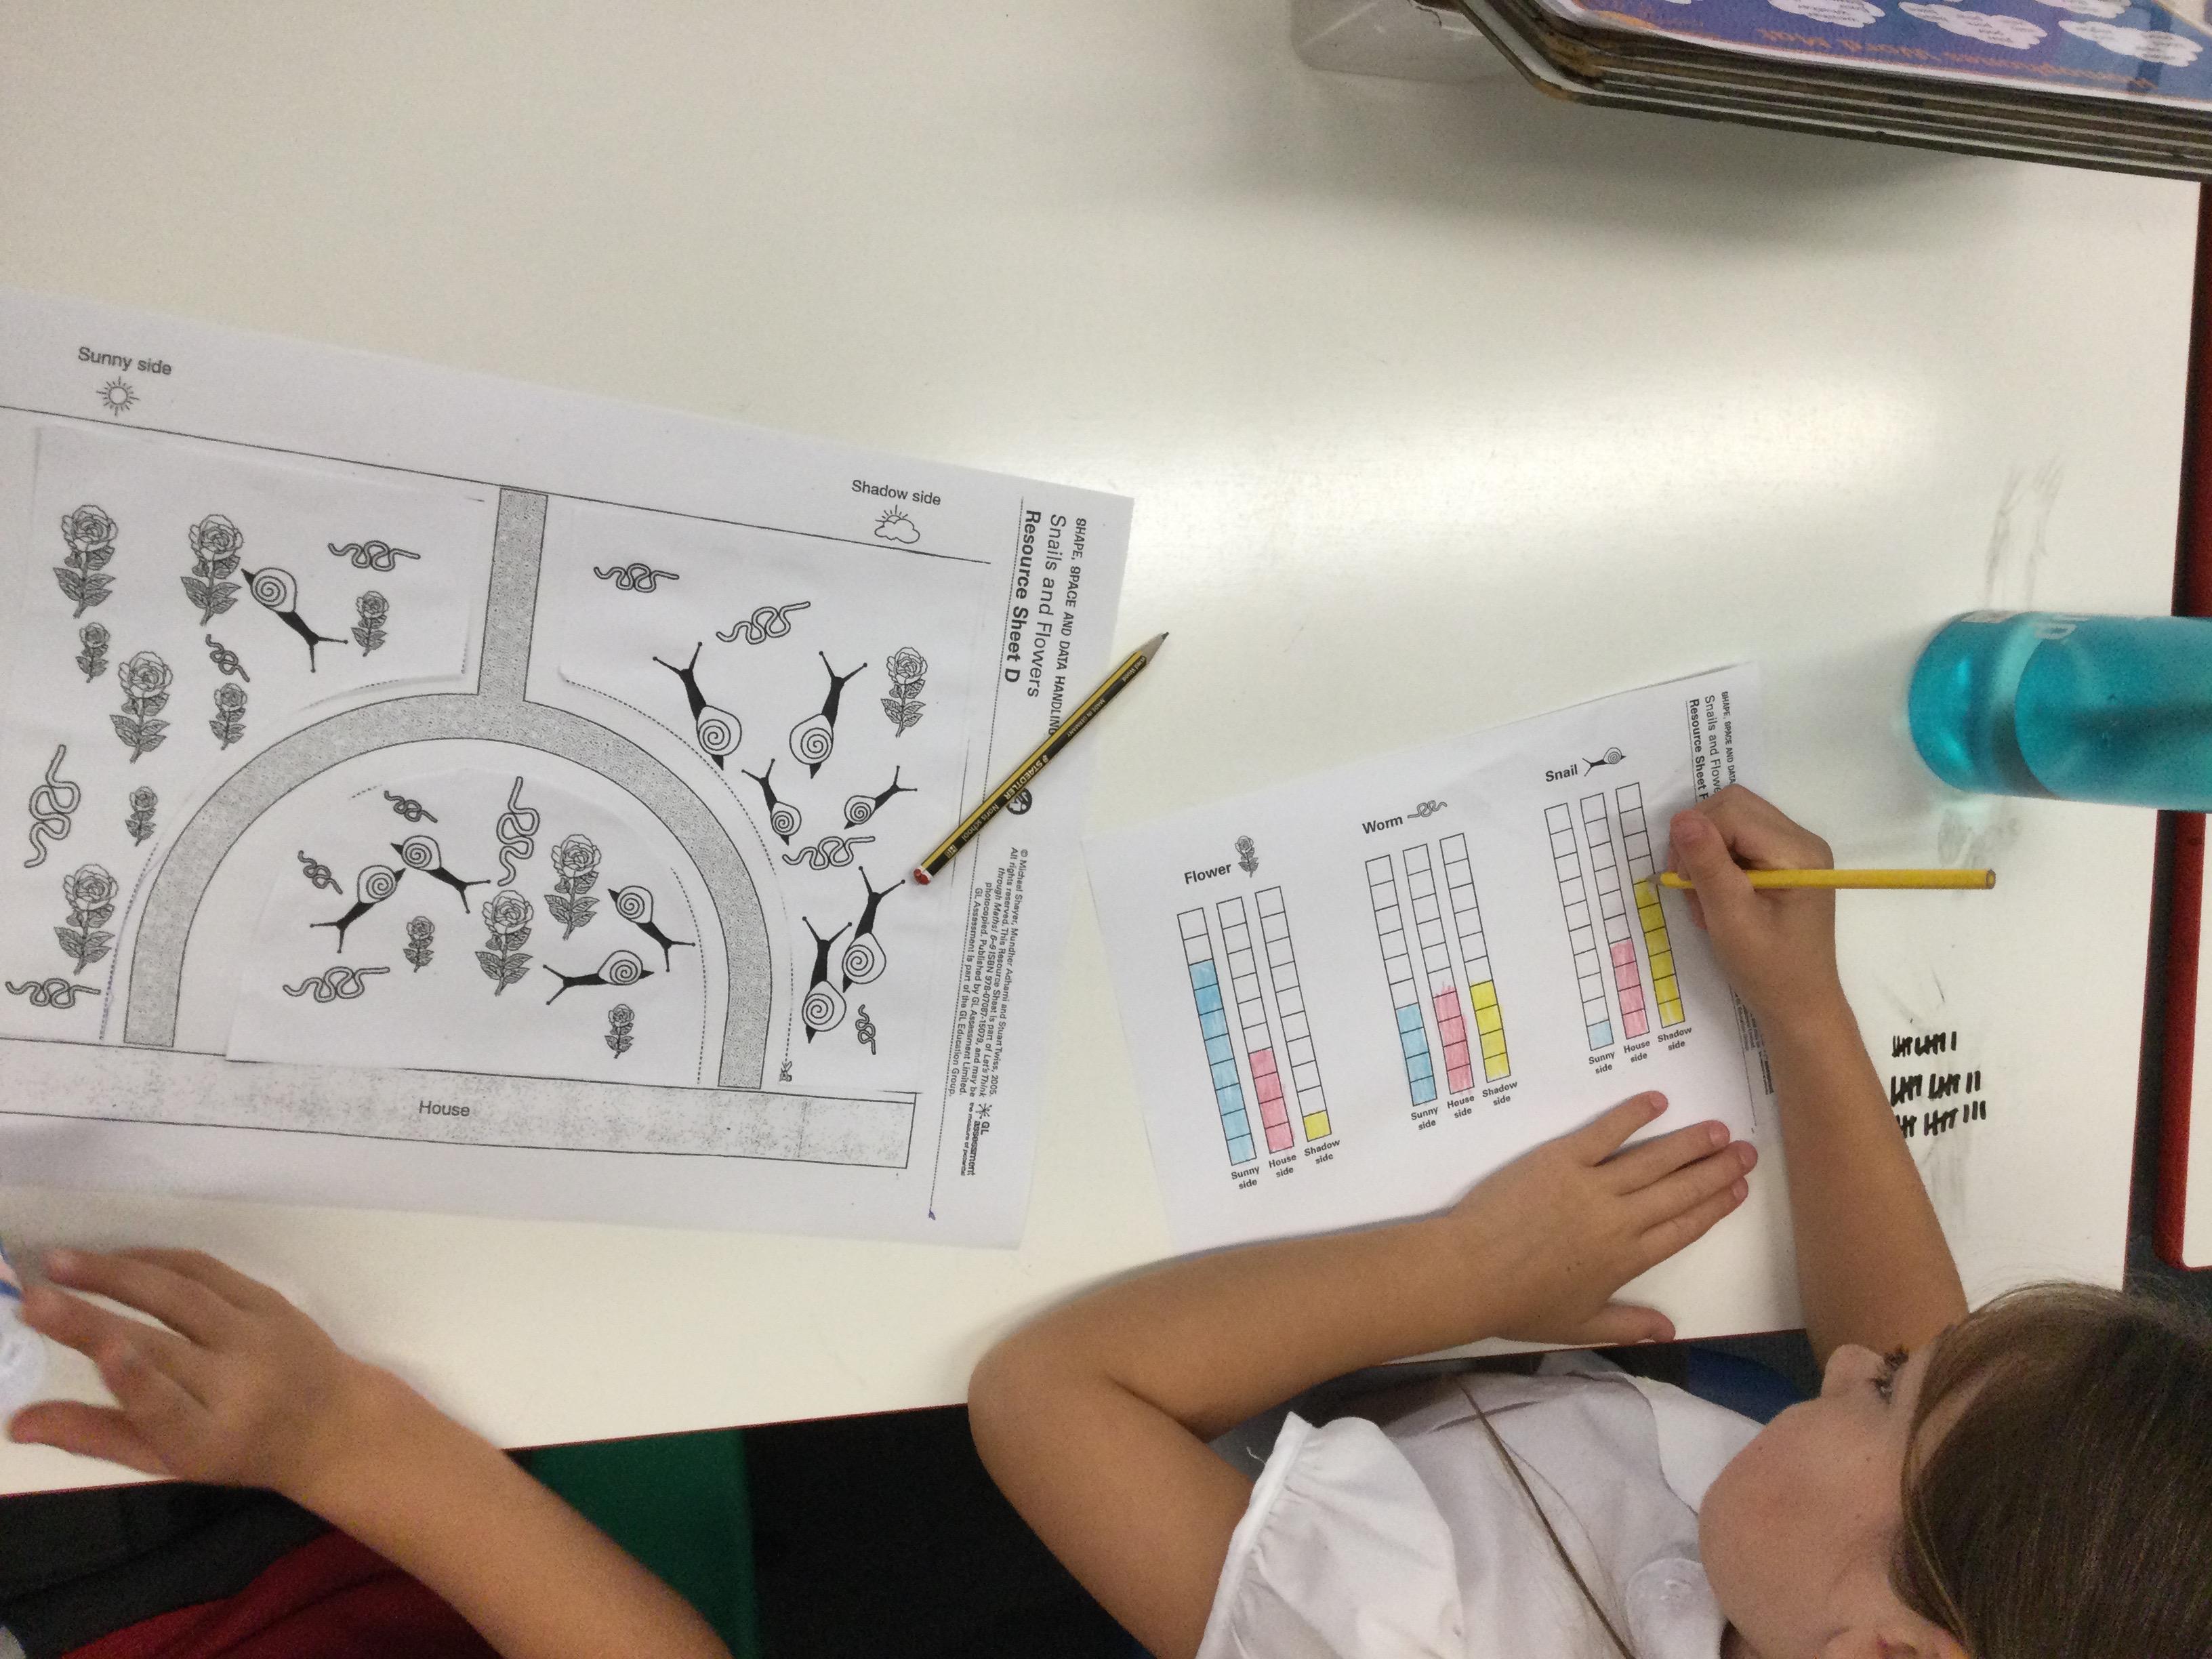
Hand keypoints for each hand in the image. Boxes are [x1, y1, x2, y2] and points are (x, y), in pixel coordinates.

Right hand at [8, 1248, 418, 1501]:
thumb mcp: (171, 1458)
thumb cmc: (237, 1448)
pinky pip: (208, 1271)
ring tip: (59, 1263)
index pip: (168, 1409)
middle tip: (32, 1299)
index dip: (133, 1381)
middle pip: (162, 1347)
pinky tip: (114, 1258)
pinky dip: (158, 1259)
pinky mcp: (272, 1302)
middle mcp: (240, 1384)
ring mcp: (261, 1337)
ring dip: (117, 1274)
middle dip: (93, 1320)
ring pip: (183, 1295)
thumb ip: (97, 1436)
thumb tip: (18, 1421)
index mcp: (211, 1438)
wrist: (333, 1423)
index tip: (99, 1352)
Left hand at [1445, 1092, 1754, 1345]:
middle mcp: (1619, 1219)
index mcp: (1627, 1259)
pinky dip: (1632, 1115)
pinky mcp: (1560, 1159)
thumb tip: (1670, 1331)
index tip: (1739, 1189)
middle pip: (1680, 1191)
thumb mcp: (1579, 1325)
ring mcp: (1591, 1185)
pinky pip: (1604, 1132)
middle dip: (1717, 1171)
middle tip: (1747, 1151)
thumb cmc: (1519, 1303)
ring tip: (1719, 1130)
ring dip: (1690, 1144)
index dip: (1715, 1207)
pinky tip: (1658, 1101)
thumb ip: (1627, 1324)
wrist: (1470, 1273)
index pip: (1684, 1228)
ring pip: (1653, 1160)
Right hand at [1667, 784, 1846, 1030]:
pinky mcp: (1784, 862)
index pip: (1732, 812)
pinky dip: (1718, 864)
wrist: (1800, 1006)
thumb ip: (1708, 866)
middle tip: (1689, 887)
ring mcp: (1795, 850)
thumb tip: (1681, 819)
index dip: (1696, 837)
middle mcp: (1802, 840)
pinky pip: (1740, 841)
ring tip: (1705, 899)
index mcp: (1797, 852)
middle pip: (1733, 807)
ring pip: (1732, 821)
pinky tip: (1717, 898)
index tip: (1682, 882)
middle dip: (1699, 840)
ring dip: (1706, 853)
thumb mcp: (1731, 920)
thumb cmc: (1769, 970)